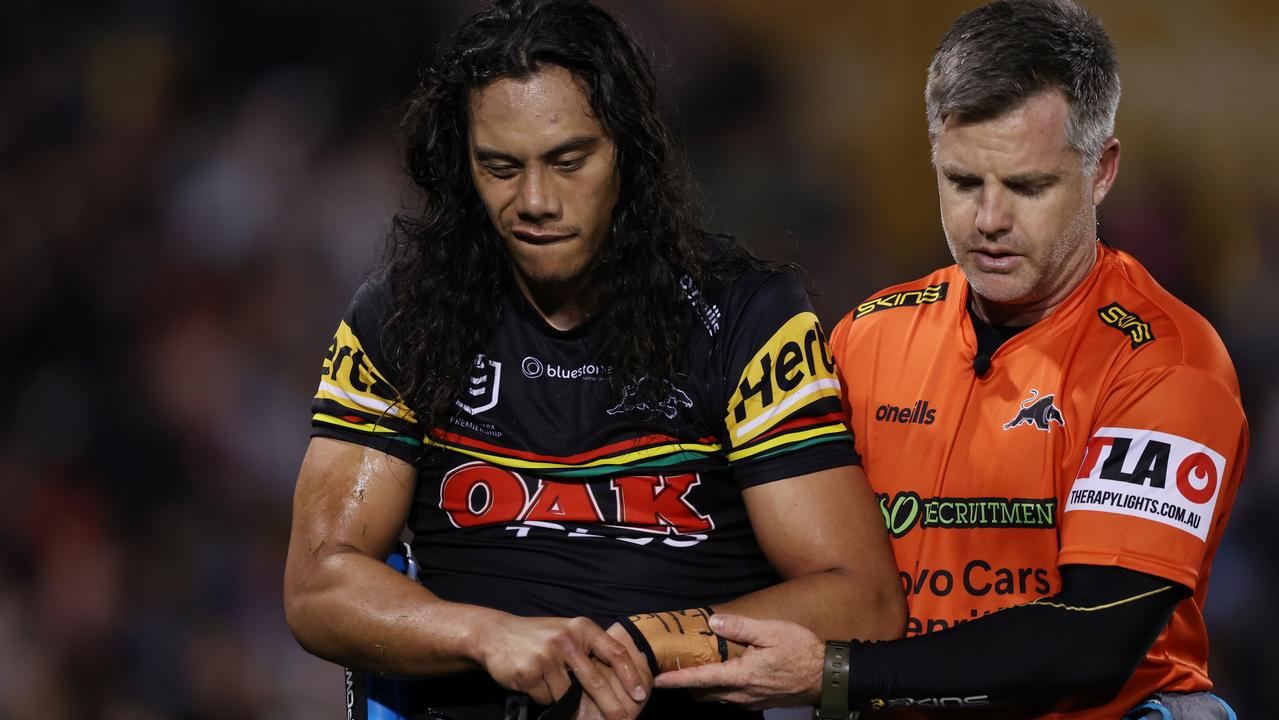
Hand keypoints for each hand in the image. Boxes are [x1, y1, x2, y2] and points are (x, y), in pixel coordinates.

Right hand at [474, 614, 645, 718]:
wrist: (495, 635)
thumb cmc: (539, 637)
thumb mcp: (568, 633)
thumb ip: (590, 650)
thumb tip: (622, 680)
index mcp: (582, 628)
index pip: (615, 652)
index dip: (630, 676)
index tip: (640, 694)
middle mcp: (566, 640)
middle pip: (596, 681)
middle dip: (612, 705)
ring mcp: (546, 657)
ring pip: (567, 694)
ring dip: (562, 697)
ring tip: (547, 678)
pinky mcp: (529, 673)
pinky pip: (546, 698)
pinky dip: (543, 696)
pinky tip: (533, 680)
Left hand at [652, 613, 823, 709]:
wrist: (827, 677)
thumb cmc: (801, 651)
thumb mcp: (772, 631)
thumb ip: (740, 627)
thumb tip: (713, 622)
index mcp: (742, 675)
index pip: (701, 679)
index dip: (677, 680)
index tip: (657, 680)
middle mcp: (742, 693)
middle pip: (704, 693)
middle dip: (685, 684)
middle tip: (670, 670)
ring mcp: (751, 701)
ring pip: (717, 697)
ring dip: (702, 687)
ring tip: (691, 671)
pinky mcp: (759, 702)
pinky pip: (731, 698)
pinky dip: (719, 688)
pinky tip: (721, 674)